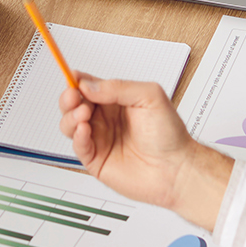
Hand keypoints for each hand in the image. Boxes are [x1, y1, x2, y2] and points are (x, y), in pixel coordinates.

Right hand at [57, 75, 233, 229]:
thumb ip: (119, 87)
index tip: (72, 77)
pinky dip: (77, 136)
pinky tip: (85, 131)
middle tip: (74, 97)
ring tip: (84, 116)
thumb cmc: (170, 136)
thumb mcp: (150, 97)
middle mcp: (106, 118)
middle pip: (74, 103)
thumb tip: (90, 86)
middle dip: (69, 98)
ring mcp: (100, 138)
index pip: (89, 86)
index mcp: (117, 101)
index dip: (77, 80)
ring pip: (69, 123)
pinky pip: (78, 146)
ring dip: (70, 116)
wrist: (176, 169)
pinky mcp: (96, 160)